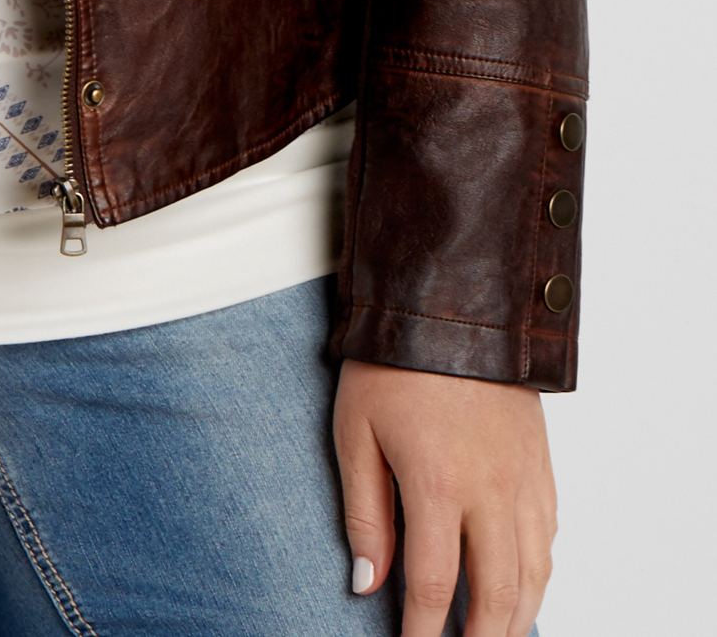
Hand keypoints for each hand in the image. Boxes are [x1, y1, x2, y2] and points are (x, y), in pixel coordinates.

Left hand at [334, 359, 555, 634]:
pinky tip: (523, 586)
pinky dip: (539, 574)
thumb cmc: (391, 363)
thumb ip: (364, 513)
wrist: (453, 300)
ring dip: (516, 618)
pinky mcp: (541, 463)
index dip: (422, 633)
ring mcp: (523, 478)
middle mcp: (490, 491)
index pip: (434, 588)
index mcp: (437, 485)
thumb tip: (368, 583)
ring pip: (533, 574)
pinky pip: (549, 536)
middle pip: (496, 595)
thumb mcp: (355, 431)